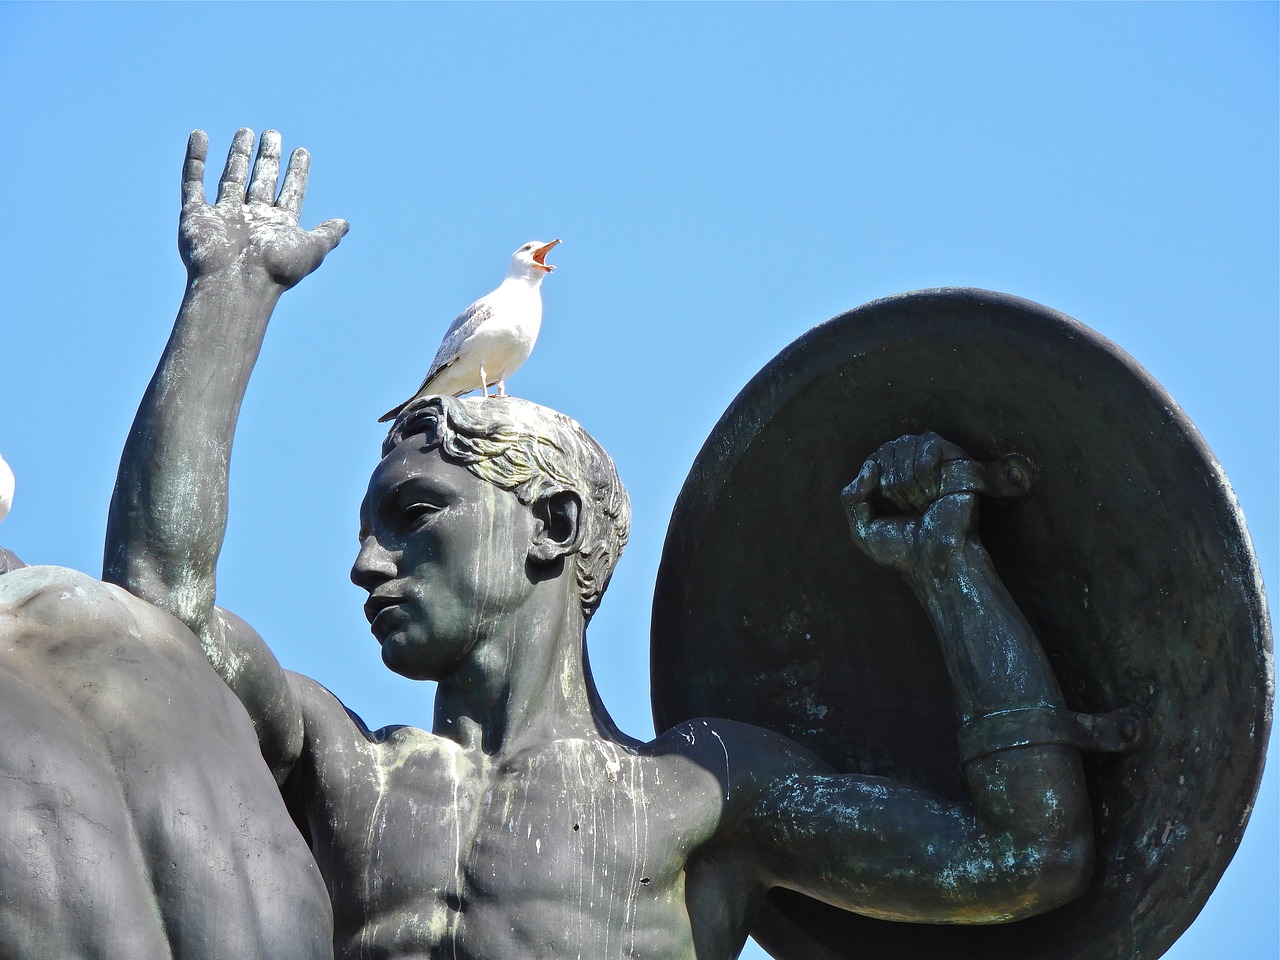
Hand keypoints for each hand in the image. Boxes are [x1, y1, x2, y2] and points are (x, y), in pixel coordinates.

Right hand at [179, 129, 348, 289]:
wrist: (236, 282)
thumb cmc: (276, 269)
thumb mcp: (312, 249)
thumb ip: (327, 234)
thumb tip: (346, 224)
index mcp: (278, 227)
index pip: (291, 193)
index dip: (297, 173)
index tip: (302, 151)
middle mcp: (252, 220)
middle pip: (261, 181)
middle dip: (267, 158)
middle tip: (272, 134)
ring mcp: (223, 216)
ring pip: (231, 178)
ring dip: (238, 155)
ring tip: (246, 131)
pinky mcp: (195, 215)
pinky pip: (192, 181)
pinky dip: (194, 158)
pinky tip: (199, 135)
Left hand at [840, 432, 977, 574]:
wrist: (935, 562)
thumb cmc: (903, 550)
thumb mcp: (862, 529)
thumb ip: (852, 497)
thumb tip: (870, 465)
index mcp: (891, 479)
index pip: (873, 459)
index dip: (875, 484)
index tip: (889, 511)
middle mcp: (913, 466)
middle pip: (888, 449)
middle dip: (891, 483)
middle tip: (909, 510)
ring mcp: (936, 463)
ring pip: (907, 443)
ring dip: (909, 481)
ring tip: (923, 505)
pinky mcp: (957, 461)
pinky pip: (930, 443)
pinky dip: (926, 470)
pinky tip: (935, 493)